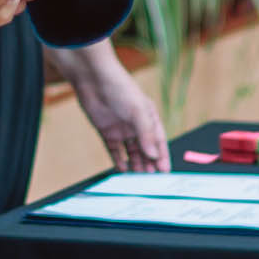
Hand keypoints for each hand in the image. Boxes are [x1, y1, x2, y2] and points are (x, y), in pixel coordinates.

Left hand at [64, 47, 168, 172]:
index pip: (159, 141)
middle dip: (149, 164)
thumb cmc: (120, 88)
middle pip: (145, 149)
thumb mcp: (138, 111)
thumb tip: (153, 155)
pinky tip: (122, 170)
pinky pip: (114, 150)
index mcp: (149, 117)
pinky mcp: (107, 131)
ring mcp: (121, 129)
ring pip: (131, 152)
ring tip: (138, 178)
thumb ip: (146, 134)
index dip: (162, 156)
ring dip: (135, 164)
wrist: (93, 79)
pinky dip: (119, 160)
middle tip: (151, 179)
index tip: (164, 171)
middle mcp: (136, 124)